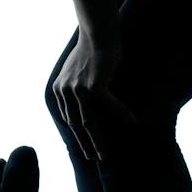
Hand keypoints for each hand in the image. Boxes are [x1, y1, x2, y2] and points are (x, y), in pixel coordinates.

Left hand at [53, 31, 137, 160]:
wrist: (96, 32)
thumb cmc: (91, 51)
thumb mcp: (77, 72)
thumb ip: (77, 88)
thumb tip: (85, 101)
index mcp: (59, 89)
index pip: (67, 117)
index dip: (76, 134)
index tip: (84, 146)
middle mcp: (65, 91)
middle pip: (76, 124)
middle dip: (85, 143)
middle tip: (94, 158)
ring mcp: (78, 89)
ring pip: (89, 122)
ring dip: (98, 140)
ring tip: (105, 154)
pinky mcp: (94, 85)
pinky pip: (110, 105)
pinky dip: (122, 113)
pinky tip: (133, 122)